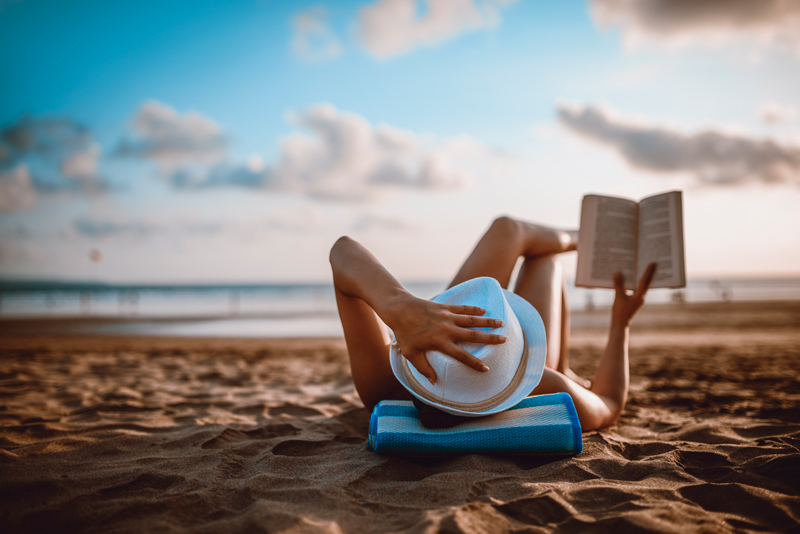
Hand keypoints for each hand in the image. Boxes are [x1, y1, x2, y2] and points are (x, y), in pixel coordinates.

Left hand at [382, 293, 505, 384]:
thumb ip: (423, 368)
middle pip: (473, 335)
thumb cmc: (403, 333)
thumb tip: (434, 382)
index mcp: (440, 343)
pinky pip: (463, 308)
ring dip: (488, 321)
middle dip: (490, 338)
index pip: (461, 356)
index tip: (487, 368)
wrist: (399, 309)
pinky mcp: (445, 306)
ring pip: (472, 320)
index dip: (474, 363)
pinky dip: (474, 309)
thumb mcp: (411, 354)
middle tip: (505, 340)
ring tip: (501, 323)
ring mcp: (447, 316)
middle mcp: (447, 329)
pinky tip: (484, 310)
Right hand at [611, 263, 655, 327]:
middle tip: (653, 263)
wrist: (620, 323)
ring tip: (643, 267)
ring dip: (642, 277)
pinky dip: (634, 282)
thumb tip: (617, 272)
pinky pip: (635, 288)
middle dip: (649, 273)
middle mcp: (641, 296)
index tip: (653, 263)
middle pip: (646, 282)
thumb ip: (618, 284)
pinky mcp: (633, 300)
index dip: (648, 272)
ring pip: (641, 285)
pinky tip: (631, 278)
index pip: (645, 282)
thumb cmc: (620, 312)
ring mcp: (637, 298)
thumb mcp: (618, 297)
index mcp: (639, 296)